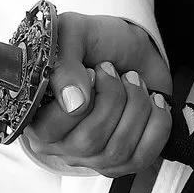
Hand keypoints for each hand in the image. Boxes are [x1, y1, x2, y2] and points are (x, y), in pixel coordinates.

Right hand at [20, 12, 173, 179]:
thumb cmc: (96, 41)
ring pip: (117, 152)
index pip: (47, 130)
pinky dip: (156, 125)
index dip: (76, 102)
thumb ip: (63, 60)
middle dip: (112, 100)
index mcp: (37, 113)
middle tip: (113, 71)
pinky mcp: (124, 161)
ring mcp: (93, 156)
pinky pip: (142, 159)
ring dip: (136, 107)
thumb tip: (73, 100)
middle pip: (87, 143)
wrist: (131, 46)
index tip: (91, 72)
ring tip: (133, 81)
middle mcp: (61, 142)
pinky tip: (152, 101)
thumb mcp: (72, 32)